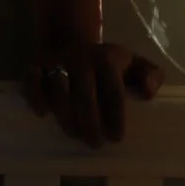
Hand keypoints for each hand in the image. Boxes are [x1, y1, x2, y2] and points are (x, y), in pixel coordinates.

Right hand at [24, 41, 162, 145]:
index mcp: (108, 58)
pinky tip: (44, 115)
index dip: (116, 117)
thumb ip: (152, 77)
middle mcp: (81, 57)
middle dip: (90, 123)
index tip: (116, 138)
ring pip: (59, 90)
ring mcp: (57, 60)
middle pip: (85, 95)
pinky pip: (32, 81)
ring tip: (74, 134)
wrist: (74, 41)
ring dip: (66, 116)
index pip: (113, 92)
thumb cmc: (110, 64)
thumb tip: (148, 94)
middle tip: (95, 143)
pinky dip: (36, 97)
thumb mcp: (136, 65)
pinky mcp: (36, 65)